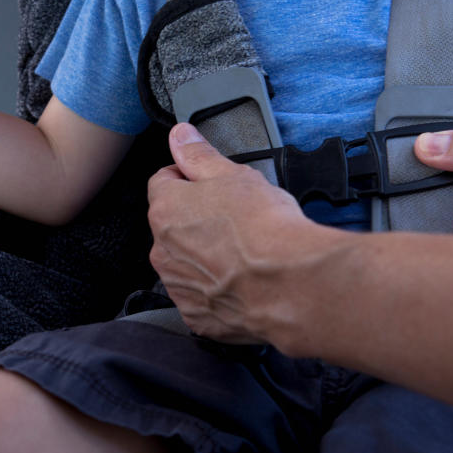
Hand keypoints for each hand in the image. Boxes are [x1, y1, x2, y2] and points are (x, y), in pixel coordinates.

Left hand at [147, 124, 345, 346]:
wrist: (290, 284)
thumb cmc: (265, 228)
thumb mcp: (234, 174)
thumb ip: (199, 155)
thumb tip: (180, 136)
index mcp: (166, 210)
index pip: (163, 182)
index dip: (189, 178)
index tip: (209, 183)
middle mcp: (162, 250)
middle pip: (173, 225)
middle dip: (197, 220)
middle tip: (235, 219)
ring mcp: (178, 287)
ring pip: (186, 262)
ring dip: (205, 255)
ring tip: (243, 252)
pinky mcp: (197, 317)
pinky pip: (200, 297)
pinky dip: (216, 289)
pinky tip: (242, 280)